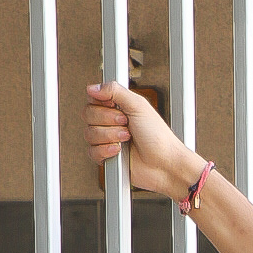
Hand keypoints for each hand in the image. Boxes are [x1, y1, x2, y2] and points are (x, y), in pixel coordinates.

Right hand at [83, 82, 200, 201]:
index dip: (101, 102)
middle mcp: (110, 123)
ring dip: (110, 136)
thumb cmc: (158, 137)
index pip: (92, 98)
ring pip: (89, 133)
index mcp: (117, 107)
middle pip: (88, 114)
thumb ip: (115, 91)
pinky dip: (105, 151)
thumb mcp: (138, 105)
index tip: (116, 107)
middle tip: (126, 124)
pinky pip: (92, 152)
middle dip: (108, 120)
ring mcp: (107, 140)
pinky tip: (119, 151)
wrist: (164, 165)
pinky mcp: (107, 158)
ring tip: (127, 139)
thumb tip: (93, 87)